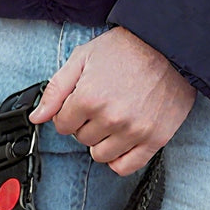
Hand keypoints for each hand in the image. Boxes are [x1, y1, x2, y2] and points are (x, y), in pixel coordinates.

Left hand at [29, 27, 195, 175]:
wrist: (172, 42)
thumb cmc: (127, 48)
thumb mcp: (83, 58)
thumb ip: (56, 89)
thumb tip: (37, 117)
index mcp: (90, 98)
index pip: (61, 125)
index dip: (69, 112)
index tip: (83, 101)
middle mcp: (111, 118)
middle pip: (81, 140)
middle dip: (87, 124)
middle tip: (104, 103)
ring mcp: (134, 130)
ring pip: (100, 155)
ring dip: (102, 141)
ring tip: (115, 118)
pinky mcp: (155, 138)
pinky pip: (125, 167)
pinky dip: (119, 159)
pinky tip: (122, 141)